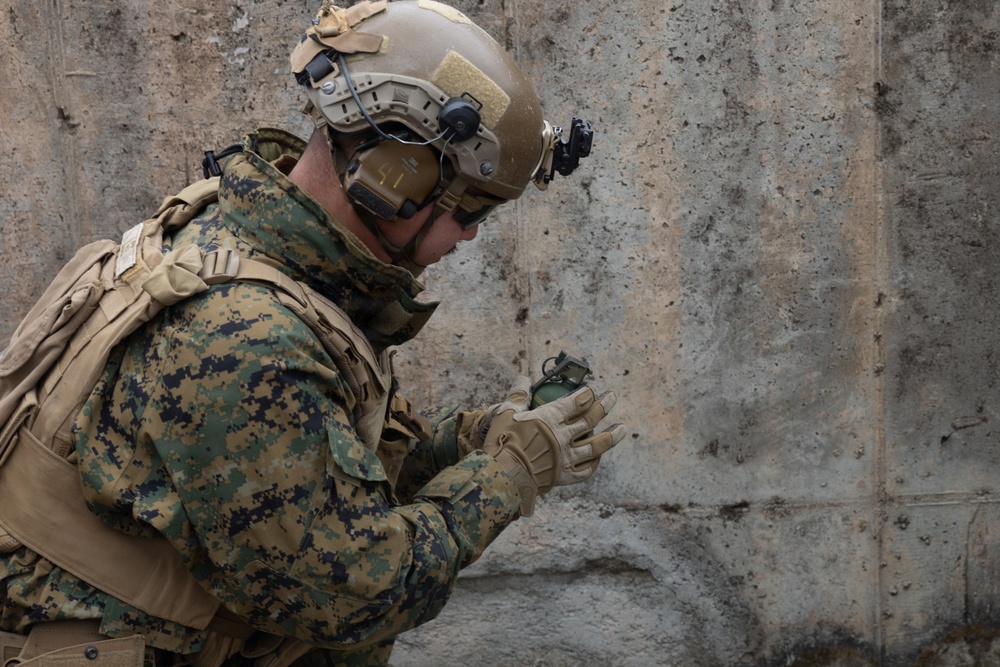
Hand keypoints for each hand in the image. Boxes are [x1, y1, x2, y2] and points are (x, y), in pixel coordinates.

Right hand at [483, 376, 624, 515]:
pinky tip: (598, 458)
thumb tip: (523, 378)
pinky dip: (594, 463)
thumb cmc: (502, 442)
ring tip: (622, 429)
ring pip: (595, 445)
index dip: (586, 394)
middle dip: (603, 406)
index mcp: (550, 418)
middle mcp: (563, 437)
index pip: (576, 402)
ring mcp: (566, 458)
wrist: (502, 476)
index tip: (591, 390)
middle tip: (612, 397)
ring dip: (610, 436)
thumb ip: (518, 395)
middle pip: (590, 419)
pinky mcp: (563, 477)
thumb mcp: (506, 413)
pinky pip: (585, 470)